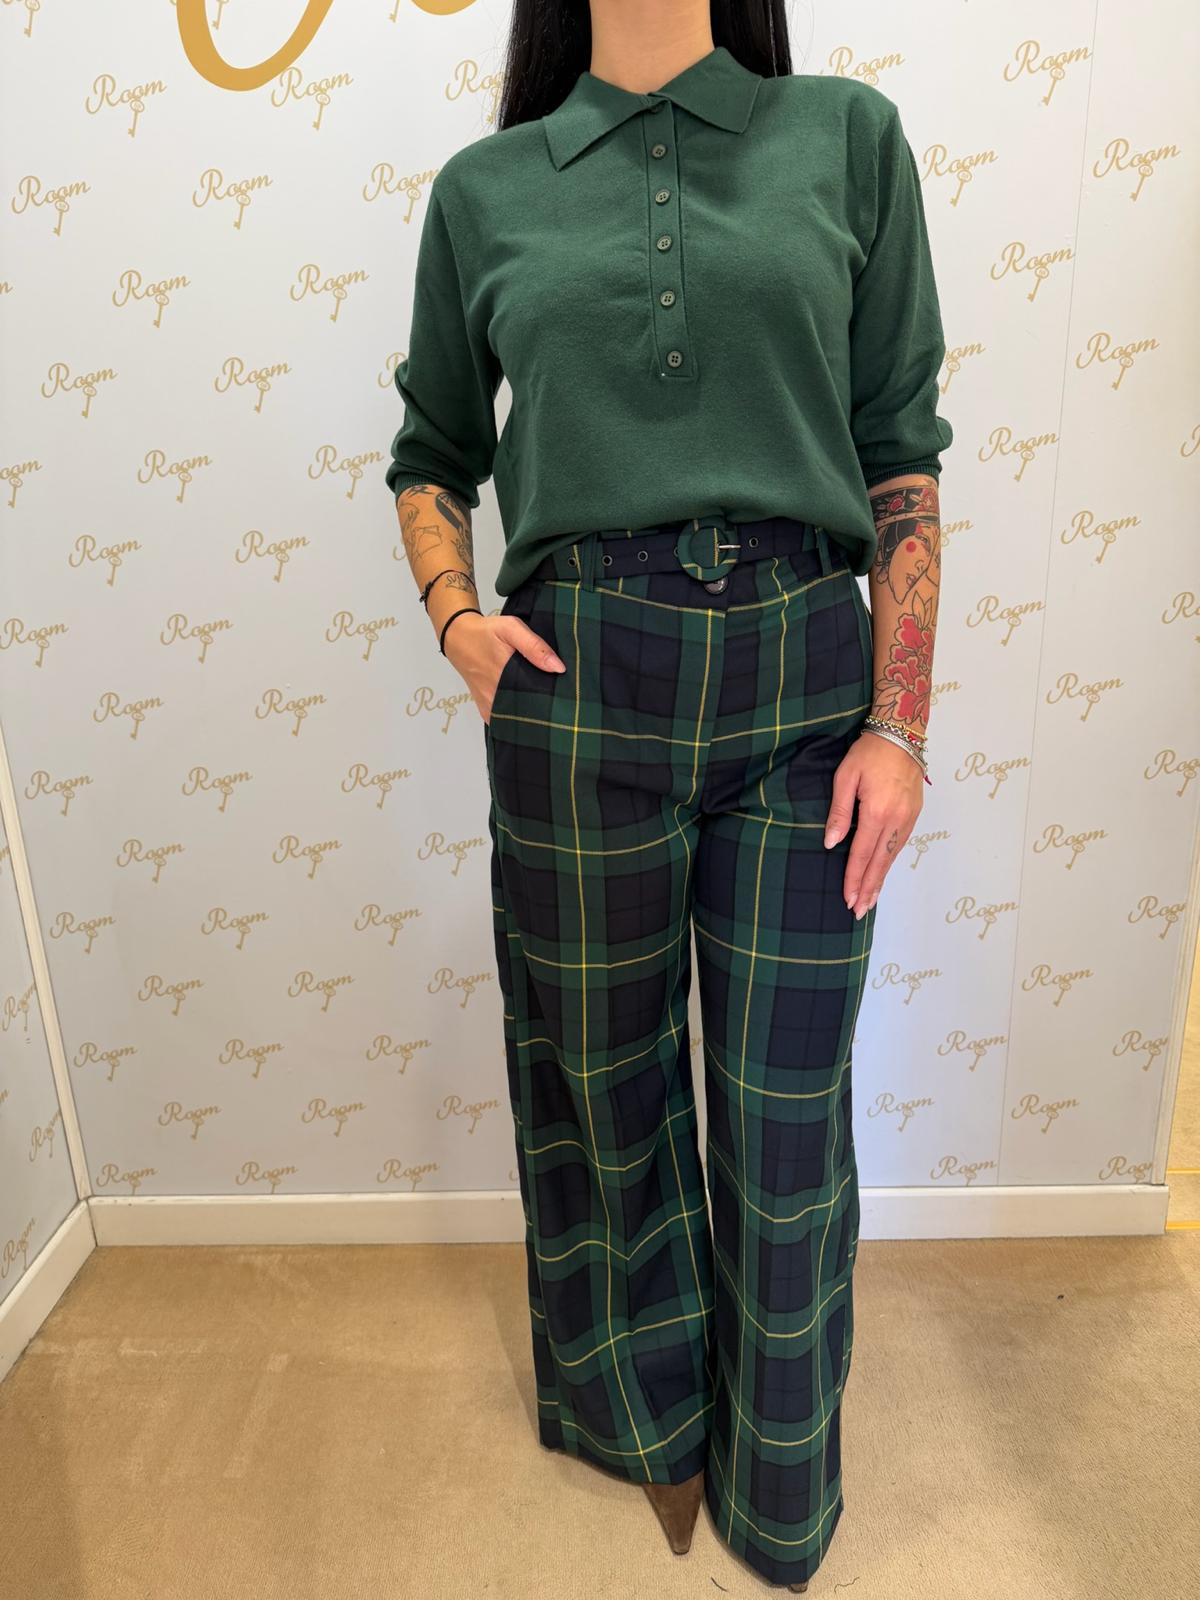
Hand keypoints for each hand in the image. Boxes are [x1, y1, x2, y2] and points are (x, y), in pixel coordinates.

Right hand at [442, 611, 564, 723]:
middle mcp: (496, 696)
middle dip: (545, 708)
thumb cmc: (486, 632)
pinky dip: (517, 718)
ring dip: (532, 714)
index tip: (566, 695)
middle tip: (560, 700)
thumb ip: (534, 646)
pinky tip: (528, 709)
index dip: (554, 698)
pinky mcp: (486, 710)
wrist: (458, 638)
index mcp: (506, 677)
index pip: (538, 697)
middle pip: (529, 711)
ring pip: (517, 719)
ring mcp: (490, 706)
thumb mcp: (511, 629)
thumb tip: (559, 668)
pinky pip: (505, 721)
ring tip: (547, 705)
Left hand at [824, 728, 924, 918]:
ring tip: (870, 899)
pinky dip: (890, 862)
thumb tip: (832, 843)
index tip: (847, 899)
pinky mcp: (914, 814)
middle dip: (868, 888)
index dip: (854, 879)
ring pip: (892, 857)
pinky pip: (900, 845)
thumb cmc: (868, 753)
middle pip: (880, 862)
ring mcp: (908, 818)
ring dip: (880, 879)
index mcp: (877, 812)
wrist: (901, 734)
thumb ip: (839, 812)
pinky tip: (883, 872)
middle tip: (859, 911)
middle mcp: (896, 820)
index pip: (862, 854)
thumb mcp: (845, 778)